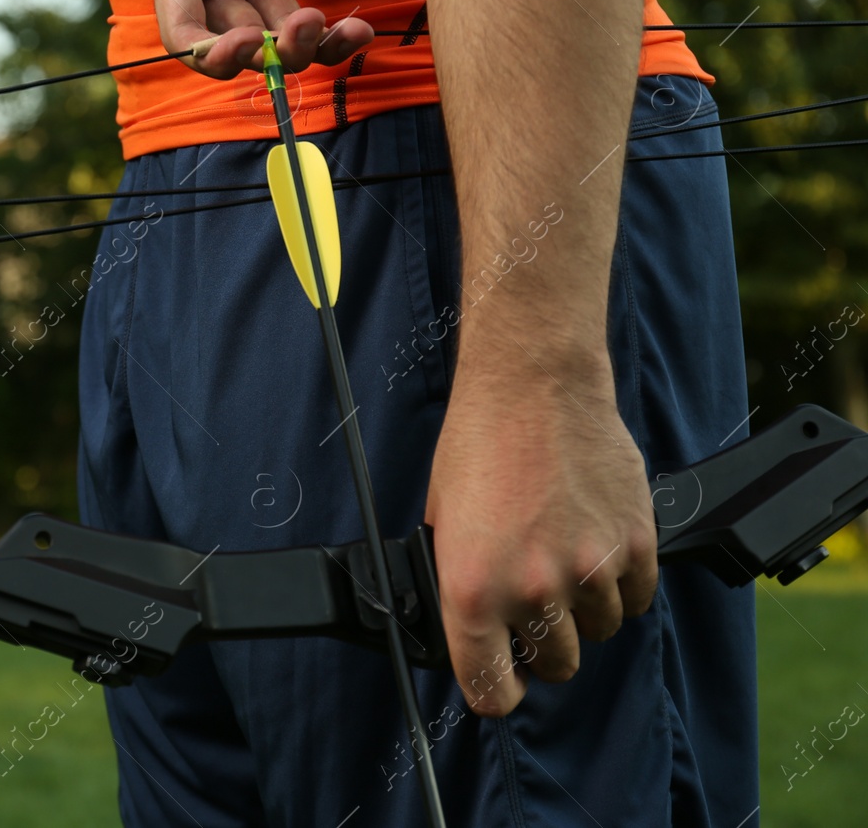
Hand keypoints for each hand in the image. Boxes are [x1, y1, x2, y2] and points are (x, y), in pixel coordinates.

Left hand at [424, 352, 657, 716]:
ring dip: (583, 610)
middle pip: (554, 666)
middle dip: (543, 645)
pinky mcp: (635, 546)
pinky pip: (636, 599)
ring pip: (598, 632)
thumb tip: (475, 633)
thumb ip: (462, 587)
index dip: (497, 690)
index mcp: (473, 591)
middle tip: (534, 605)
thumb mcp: (442, 524)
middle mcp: (533, 590)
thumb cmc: (479, 445)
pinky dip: (620, 584)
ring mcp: (590, 570)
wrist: (533, 388)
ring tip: (562, 557)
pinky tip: (595, 547)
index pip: (492, 691)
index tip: (502, 680)